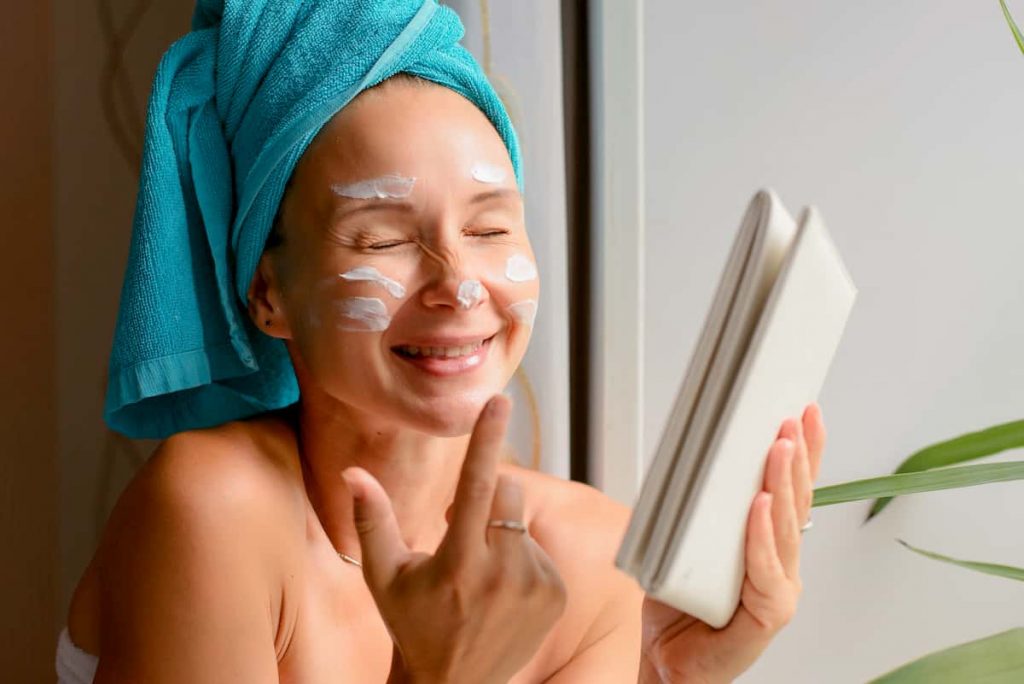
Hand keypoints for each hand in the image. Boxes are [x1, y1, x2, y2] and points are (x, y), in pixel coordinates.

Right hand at [341, 395, 566, 683]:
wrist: (454, 683)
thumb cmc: (412, 623)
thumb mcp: (383, 576)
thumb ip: (372, 520)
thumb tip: (352, 472)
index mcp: (458, 561)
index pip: (476, 484)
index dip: (487, 437)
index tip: (499, 400)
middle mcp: (502, 572)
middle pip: (508, 493)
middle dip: (487, 498)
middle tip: (462, 533)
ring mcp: (535, 585)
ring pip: (523, 521)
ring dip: (502, 532)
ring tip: (480, 574)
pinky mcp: (555, 595)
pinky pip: (541, 550)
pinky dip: (521, 559)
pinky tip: (500, 590)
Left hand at [639, 403, 825, 683]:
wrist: (667, 663)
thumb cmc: (679, 606)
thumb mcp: (688, 543)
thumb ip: (702, 509)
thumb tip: (695, 456)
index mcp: (769, 546)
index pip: (791, 492)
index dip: (805, 453)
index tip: (806, 412)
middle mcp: (782, 566)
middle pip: (796, 503)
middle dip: (798, 457)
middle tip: (795, 418)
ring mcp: (779, 592)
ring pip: (784, 529)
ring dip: (783, 484)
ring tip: (781, 447)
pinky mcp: (766, 617)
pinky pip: (764, 568)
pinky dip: (760, 533)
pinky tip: (759, 503)